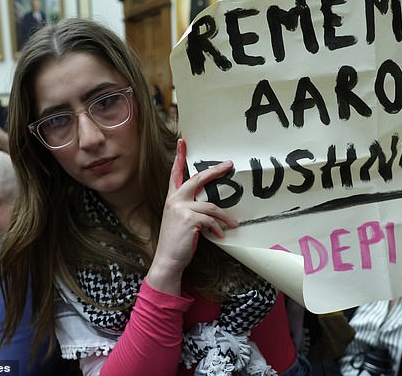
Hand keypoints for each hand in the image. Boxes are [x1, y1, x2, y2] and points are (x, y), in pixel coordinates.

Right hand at [148, 139, 237, 292]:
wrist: (168, 260)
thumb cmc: (177, 242)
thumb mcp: (181, 220)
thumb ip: (192, 209)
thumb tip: (211, 207)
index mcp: (173, 199)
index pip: (176, 174)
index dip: (180, 157)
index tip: (183, 142)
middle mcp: (175, 200)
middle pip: (198, 179)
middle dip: (215, 171)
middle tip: (229, 164)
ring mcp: (181, 208)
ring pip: (211, 206)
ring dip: (225, 217)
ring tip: (233, 224)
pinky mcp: (188, 219)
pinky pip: (210, 220)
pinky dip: (217, 228)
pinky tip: (219, 235)